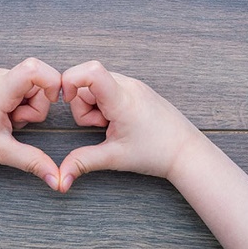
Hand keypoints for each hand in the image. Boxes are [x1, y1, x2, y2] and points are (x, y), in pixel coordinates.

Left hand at [0, 57, 61, 189]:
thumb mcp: (2, 152)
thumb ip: (33, 162)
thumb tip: (57, 180)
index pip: (34, 68)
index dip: (52, 81)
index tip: (54, 101)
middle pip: (37, 82)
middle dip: (36, 106)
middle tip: (15, 123)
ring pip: (28, 85)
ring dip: (26, 106)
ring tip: (6, 121)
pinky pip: (17, 86)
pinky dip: (16, 103)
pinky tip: (1, 116)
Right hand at [57, 60, 201, 192]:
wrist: (185, 151)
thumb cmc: (156, 153)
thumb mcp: (114, 158)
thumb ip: (83, 162)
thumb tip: (61, 177)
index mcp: (122, 99)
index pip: (91, 71)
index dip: (70, 80)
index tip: (66, 100)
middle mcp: (128, 85)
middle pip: (87, 81)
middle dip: (82, 104)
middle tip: (100, 125)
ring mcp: (134, 85)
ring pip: (97, 84)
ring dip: (94, 104)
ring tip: (110, 124)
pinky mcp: (136, 88)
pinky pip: (109, 87)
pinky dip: (105, 102)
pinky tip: (117, 120)